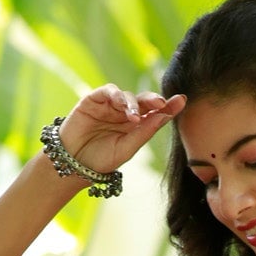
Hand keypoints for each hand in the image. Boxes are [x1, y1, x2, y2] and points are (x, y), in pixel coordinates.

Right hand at [59, 86, 186, 174]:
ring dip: (132, 103)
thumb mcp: (127, 148)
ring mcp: (109, 106)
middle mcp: (124, 113)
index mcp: (136, 126)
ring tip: (134, 117)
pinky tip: (121, 106)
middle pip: (143, 101)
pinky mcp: (94, 99)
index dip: (168, 106)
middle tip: (161, 103)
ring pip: (127, 96)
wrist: (74, 164)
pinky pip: (108, 92)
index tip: (182, 100)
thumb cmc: (101, 159)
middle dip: (153, 100)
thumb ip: (145, 131)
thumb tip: (165, 115)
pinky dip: (116, 96)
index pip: (154, 113)